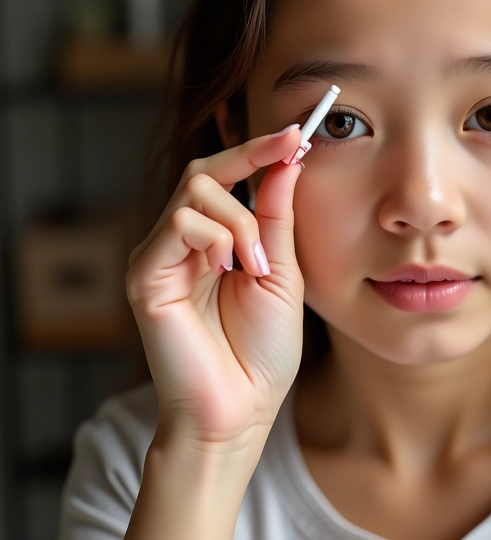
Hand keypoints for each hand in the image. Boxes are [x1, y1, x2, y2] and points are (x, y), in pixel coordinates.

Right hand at [125, 125, 304, 449]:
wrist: (241, 409)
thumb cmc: (262, 350)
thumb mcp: (281, 271)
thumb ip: (275, 216)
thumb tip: (289, 159)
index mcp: (215, 240)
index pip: (227, 177)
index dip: (258, 149)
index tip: (297, 131)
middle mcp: (183, 243)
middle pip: (204, 171)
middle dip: (249, 160)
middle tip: (289, 153)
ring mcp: (161, 257)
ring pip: (195, 192)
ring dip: (239, 219)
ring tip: (256, 263)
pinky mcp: (144, 276)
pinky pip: (178, 225)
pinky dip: (215, 238)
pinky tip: (230, 269)